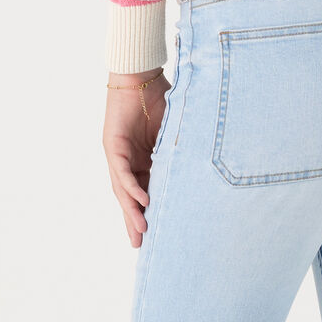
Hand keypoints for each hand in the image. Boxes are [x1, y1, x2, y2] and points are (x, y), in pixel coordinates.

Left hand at [105, 68, 170, 247]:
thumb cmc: (160, 98)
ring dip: (132, 211)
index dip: (149, 213)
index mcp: (142, 160)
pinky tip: (142, 202)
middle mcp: (128, 161)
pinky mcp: (113, 145)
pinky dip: (132, 187)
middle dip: (135, 221)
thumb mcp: (176, 132)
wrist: (141, 75)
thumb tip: (207, 168)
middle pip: (130, 197)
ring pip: (123, 189)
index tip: (156, 234)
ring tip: (141, 231)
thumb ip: (182, 151)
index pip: (145, 191)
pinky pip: (123, 171)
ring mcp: (118, 154)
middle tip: (140, 246)